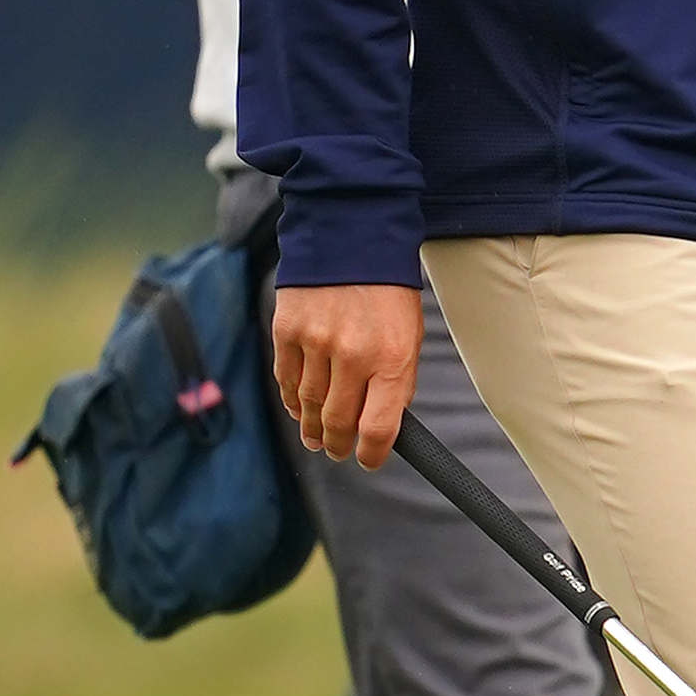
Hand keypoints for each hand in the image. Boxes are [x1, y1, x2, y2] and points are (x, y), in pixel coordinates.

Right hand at [272, 285, 421, 468]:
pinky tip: (298, 409)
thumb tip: (380, 422)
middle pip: (337, 422)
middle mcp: (352, 355)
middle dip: (337, 444)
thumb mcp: (409, 334)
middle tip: (337, 451)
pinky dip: (292, 400)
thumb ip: (396, 379)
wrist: (352, 235)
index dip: (371, 454)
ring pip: (309, 405)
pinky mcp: (287, 331)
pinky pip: (286, 380)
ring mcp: (315, 343)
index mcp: (392, 358)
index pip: (378, 428)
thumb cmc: (387, 290)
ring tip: (316, 437)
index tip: (367, 459)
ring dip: (311, 427)